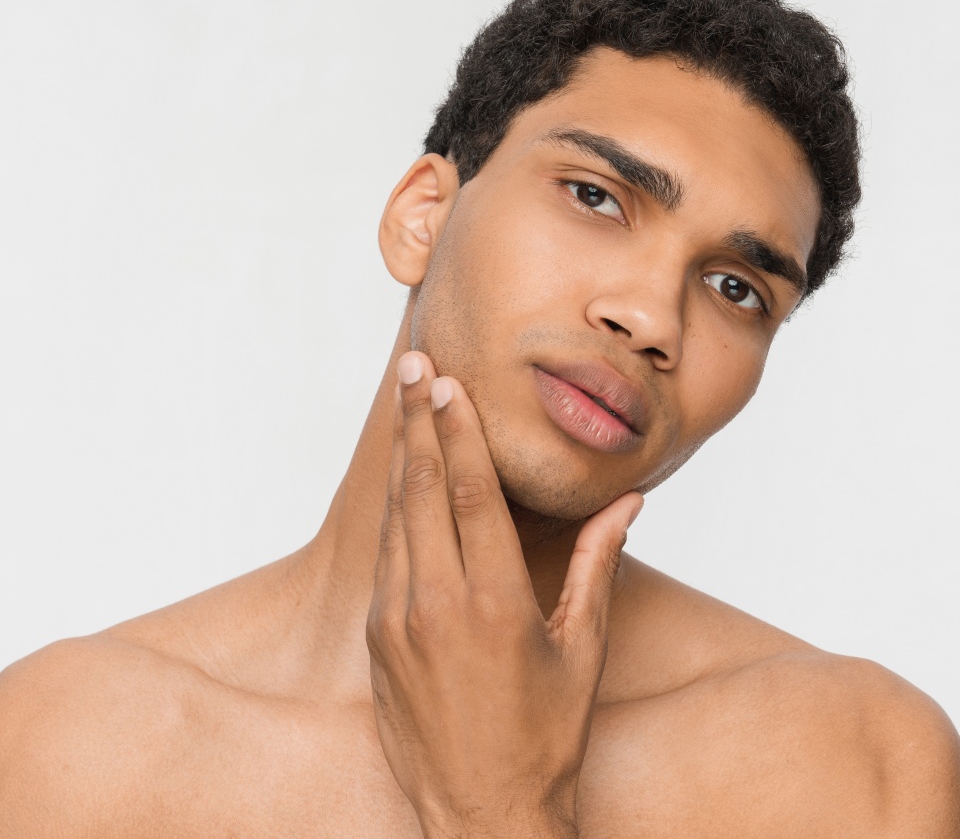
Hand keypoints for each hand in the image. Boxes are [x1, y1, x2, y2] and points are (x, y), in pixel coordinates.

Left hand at [365, 352, 642, 838]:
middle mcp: (436, 605)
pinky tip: (403, 476)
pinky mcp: (376, 639)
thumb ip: (596, 565)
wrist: (480, 815)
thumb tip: (626, 503)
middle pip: (423, 489)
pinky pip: (384, 556)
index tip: (448, 383)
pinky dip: (395, 508)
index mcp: (494, 603)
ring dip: (403, 456)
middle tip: (413, 365)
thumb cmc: (545, 734)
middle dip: (418, 420)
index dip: (458, 431)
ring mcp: (396, 622)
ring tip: (405, 403)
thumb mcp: (582, 649)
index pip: (471, 493)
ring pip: (396, 516)